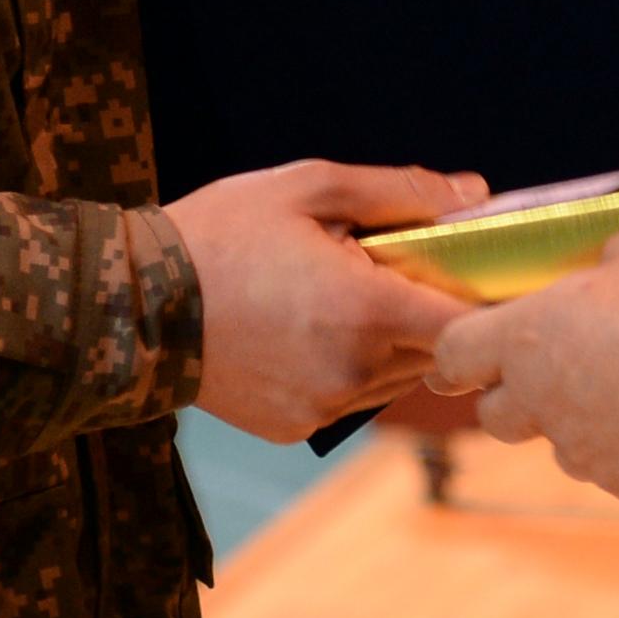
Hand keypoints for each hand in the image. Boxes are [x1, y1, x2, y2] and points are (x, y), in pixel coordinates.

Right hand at [165, 160, 482, 441]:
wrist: (130, 305)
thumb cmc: (220, 233)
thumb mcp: (308, 188)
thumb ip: (400, 193)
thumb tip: (476, 195)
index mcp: (366, 312)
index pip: (468, 324)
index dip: (488, 301)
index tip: (488, 276)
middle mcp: (353, 371)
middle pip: (436, 351)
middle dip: (429, 312)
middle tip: (395, 269)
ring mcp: (325, 407)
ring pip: (396, 378)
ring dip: (389, 343)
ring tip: (338, 297)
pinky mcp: (297, 429)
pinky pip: (350, 397)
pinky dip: (346, 368)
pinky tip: (302, 332)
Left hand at [423, 222, 618, 503]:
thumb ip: (614, 258)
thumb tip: (613, 267)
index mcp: (530, 337)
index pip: (454, 352)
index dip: (459, 348)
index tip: (467, 345)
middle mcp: (546, 403)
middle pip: (497, 414)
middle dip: (517, 394)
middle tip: (557, 364)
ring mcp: (589, 454)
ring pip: (562, 444)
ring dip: (583, 420)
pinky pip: (617, 466)